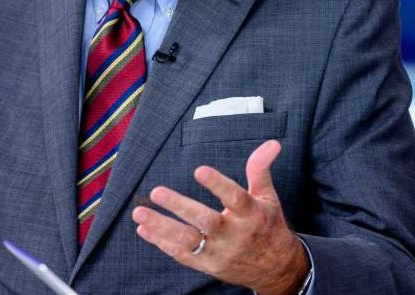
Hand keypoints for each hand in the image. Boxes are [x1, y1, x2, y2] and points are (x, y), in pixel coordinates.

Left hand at [132, 140, 308, 294]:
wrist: (275, 269)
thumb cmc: (267, 226)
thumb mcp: (267, 197)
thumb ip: (260, 170)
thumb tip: (272, 143)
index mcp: (251, 215)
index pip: (235, 198)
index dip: (218, 184)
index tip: (199, 169)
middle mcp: (235, 235)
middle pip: (206, 221)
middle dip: (179, 206)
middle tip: (156, 192)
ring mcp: (219, 252)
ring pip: (188, 240)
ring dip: (162, 227)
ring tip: (139, 213)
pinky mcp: (208, 265)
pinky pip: (182, 255)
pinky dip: (162, 243)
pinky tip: (144, 229)